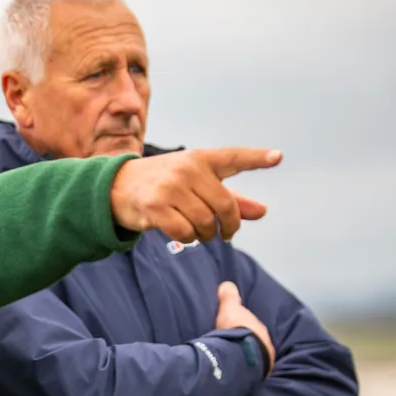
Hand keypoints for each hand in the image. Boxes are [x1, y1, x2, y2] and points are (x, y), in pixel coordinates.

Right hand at [109, 147, 281, 242]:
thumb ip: (231, 197)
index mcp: (200, 159)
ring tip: (199, 232)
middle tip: (225, 234)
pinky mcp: (155, 207)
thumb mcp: (198, 184)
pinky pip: (185, 232)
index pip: (233, 157)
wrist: (118, 187)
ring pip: (205, 222)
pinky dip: (188, 238)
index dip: (257, 158)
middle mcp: (187, 169)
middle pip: (225, 206)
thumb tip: (262, 211)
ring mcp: (170, 187)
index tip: (278, 157)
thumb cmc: (165, 185)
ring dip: (206, 235)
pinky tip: (183, 233)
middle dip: (229, 225)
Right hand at [215, 281, 274, 370]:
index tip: (236, 326)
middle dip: (248, 339)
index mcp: (258, 326)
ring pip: (256, 353)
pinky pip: (253, 367)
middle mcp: (265, 340)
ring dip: (248, 353)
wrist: (240, 354)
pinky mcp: (261, 372)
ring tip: (236, 357)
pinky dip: (248, 365)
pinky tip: (240, 368)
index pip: (251, 324)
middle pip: (256, 338)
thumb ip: (229, 297)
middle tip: (236, 342)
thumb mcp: (229, 308)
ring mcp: (265, 357)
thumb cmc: (235, 329)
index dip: (243, 324)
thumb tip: (228, 285)